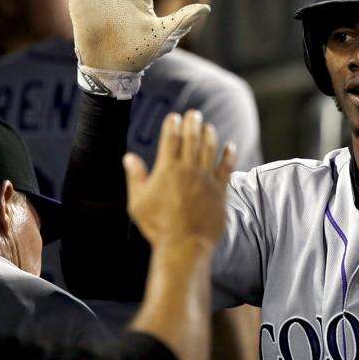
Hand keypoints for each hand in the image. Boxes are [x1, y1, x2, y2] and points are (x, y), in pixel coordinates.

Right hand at [123, 110, 235, 248]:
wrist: (184, 245)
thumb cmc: (157, 226)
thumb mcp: (138, 203)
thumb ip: (135, 177)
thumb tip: (128, 157)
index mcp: (167, 170)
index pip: (170, 139)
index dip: (173, 125)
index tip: (174, 116)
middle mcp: (188, 170)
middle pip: (191, 139)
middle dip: (193, 123)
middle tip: (194, 114)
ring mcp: (206, 179)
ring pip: (210, 149)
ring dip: (209, 135)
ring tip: (208, 126)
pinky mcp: (220, 190)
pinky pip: (227, 167)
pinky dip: (228, 155)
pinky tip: (230, 146)